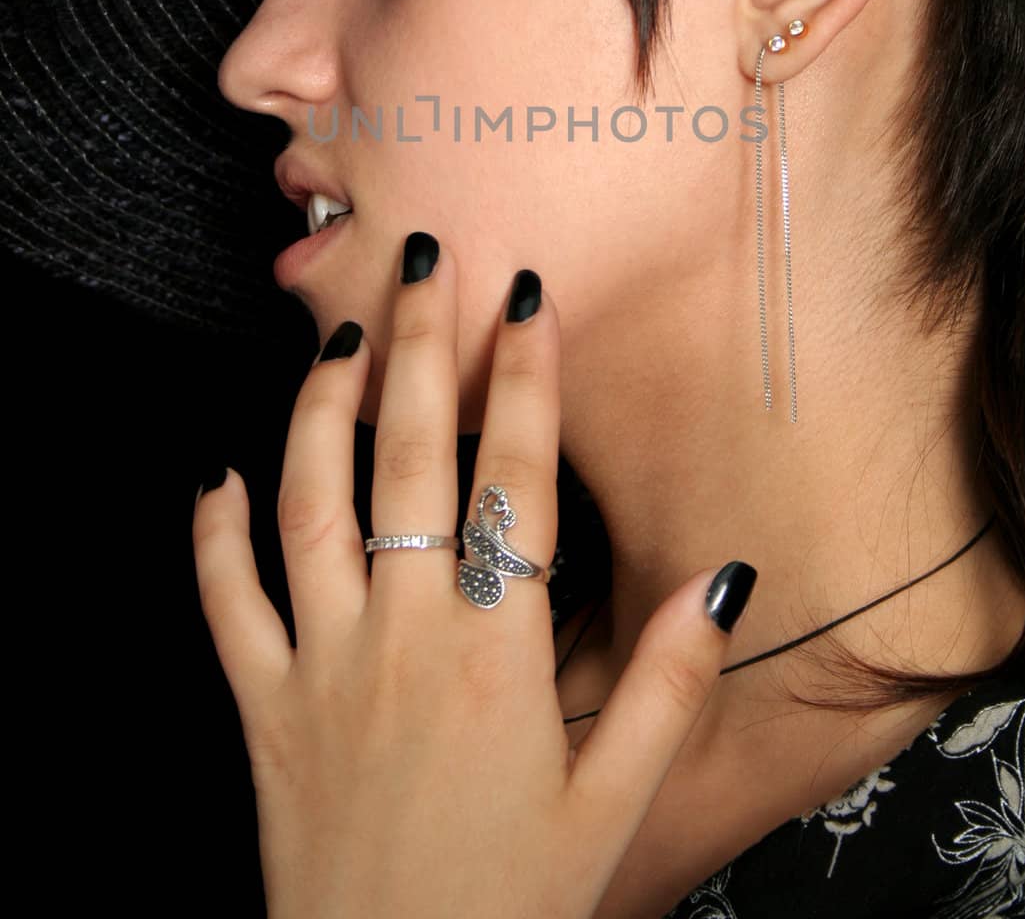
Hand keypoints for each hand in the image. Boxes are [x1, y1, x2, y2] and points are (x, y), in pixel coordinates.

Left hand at [191, 236, 754, 918]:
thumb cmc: (510, 902)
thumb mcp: (617, 804)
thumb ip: (672, 684)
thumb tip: (724, 578)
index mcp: (499, 650)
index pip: (518, 478)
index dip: (526, 378)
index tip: (527, 298)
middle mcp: (405, 634)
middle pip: (413, 455)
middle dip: (423, 344)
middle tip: (426, 258)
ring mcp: (321, 663)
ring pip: (310, 501)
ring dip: (320, 408)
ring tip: (341, 336)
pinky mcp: (261, 705)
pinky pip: (223, 601)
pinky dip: (212, 532)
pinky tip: (213, 473)